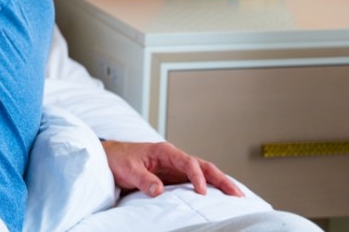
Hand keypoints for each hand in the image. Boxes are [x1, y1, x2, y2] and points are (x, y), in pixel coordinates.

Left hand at [101, 140, 243, 197]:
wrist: (110, 158)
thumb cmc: (119, 159)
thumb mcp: (128, 169)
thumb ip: (143, 179)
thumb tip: (158, 191)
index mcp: (165, 152)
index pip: (189, 163)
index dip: (197, 178)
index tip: (202, 192)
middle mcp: (174, 158)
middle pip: (204, 166)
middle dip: (222, 179)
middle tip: (238, 194)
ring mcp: (176, 168)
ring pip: (203, 173)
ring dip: (220, 183)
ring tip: (237, 196)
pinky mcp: (174, 177)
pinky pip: (195, 182)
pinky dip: (209, 187)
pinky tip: (219, 197)